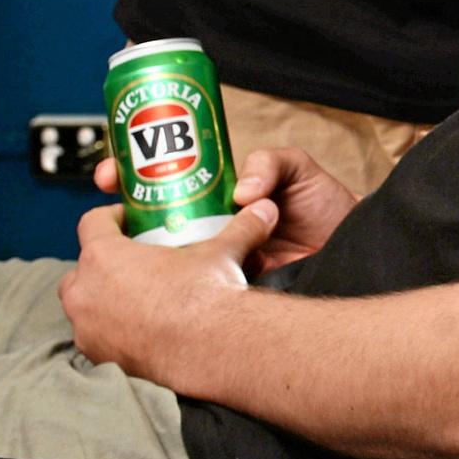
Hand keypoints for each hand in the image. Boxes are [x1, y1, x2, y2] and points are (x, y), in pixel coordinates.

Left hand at [58, 199, 275, 388]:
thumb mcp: (223, 252)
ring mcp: (88, 330)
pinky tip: (144, 329)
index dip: (110, 217)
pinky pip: (97, 338)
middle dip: (103, 263)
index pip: (91, 223)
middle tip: (135, 262)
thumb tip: (264, 209)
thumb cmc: (205, 295)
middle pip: (82, 267)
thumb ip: (241, 226)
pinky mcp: (99, 358)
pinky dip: (113, 331)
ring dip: (104, 299)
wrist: (209, 350)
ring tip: (140, 297)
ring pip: (85, 306)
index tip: (130, 220)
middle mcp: (85, 293)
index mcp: (104, 257)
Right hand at [92, 144, 353, 276]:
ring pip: (153, 262)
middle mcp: (201, 230)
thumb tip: (240, 191)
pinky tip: (146, 288)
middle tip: (108, 202)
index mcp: (212, 198)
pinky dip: (158, 292)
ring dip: (128, 255)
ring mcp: (205, 265)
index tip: (111, 173)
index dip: (127, 175)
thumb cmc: (324, 210)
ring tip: (116, 246)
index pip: (157, 182)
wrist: (351, 254)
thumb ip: (270, 164)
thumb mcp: (297, 171)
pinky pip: (181, 292)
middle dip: (112, 214)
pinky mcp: (216, 294)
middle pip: (141, 223)